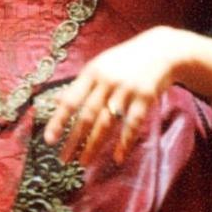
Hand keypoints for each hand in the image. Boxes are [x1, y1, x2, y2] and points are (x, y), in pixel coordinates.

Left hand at [43, 29, 176, 165]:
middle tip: (65, 159)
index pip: (71, 100)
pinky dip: (125, 142)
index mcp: (92, 73)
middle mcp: (107, 81)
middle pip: (87, 115)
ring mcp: (126, 89)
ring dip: (94, 145)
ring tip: (84, 162)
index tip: (49, 140)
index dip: (58, 120)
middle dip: (74, 139)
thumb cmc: (125, 61)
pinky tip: (117, 157)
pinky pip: (132, 124)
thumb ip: (80, 85)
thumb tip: (57, 101)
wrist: (161, 50)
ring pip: (107, 122)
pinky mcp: (145, 97)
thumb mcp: (99, 66)